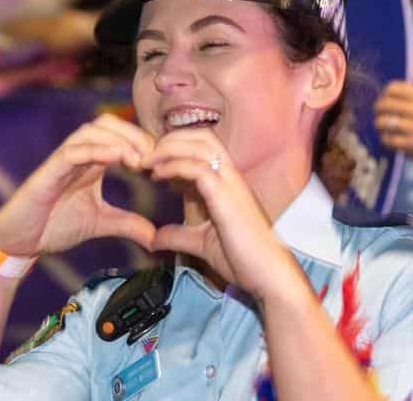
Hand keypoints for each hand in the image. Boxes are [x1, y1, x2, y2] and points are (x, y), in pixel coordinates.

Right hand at [0, 114, 156, 257]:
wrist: (20, 241)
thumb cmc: (54, 226)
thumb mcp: (100, 223)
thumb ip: (127, 224)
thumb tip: (156, 237)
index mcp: (91, 162)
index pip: (119, 135)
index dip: (143, 142)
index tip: (161, 162)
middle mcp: (78, 154)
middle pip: (108, 123)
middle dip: (134, 134)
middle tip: (154, 157)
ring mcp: (62, 160)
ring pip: (91, 130)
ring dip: (118, 139)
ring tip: (138, 160)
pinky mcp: (49, 171)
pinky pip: (72, 151)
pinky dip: (95, 150)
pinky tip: (116, 159)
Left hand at [146, 129, 306, 301]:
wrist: (267, 276)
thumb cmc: (244, 260)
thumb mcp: (201, 243)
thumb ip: (178, 236)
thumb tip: (153, 238)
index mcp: (227, 184)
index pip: (201, 148)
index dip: (174, 149)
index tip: (151, 164)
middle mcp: (231, 177)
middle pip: (201, 136)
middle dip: (170, 139)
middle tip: (145, 156)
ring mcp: (231, 184)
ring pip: (200, 145)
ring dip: (169, 148)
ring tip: (146, 162)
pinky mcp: (227, 197)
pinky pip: (199, 169)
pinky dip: (174, 166)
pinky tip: (158, 175)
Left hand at [374, 65, 412, 166]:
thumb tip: (410, 60)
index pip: (395, 88)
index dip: (386, 92)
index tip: (386, 96)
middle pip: (387, 105)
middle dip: (379, 107)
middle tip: (379, 111)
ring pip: (385, 123)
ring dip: (379, 123)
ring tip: (381, 124)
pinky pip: (390, 140)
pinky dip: (385, 138)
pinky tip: (389, 136)